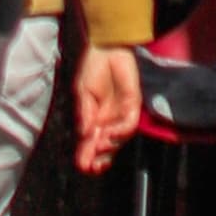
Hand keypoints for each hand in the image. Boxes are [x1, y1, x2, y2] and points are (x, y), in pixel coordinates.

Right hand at [72, 47, 145, 171]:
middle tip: (91, 167)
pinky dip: (119, 133)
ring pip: (118, 140)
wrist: (106, 47)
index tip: (82, 166)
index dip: (88, 154)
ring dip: (108, 147)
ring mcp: (122, 114)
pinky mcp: (133, 106)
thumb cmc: (92, 67)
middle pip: (106, 146)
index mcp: (95, 117)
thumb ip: (84, 113)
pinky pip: (128, 125)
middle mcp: (109, 119)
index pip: (92, 141)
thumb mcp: (82, 92)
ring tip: (97, 148)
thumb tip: (83, 134)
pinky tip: (108, 134)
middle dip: (99, 158)